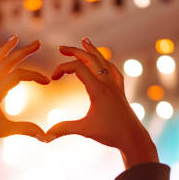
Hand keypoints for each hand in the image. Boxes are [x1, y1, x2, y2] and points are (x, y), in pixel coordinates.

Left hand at [0, 36, 48, 150]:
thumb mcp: (5, 131)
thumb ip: (26, 130)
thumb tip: (46, 137)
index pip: (17, 75)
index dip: (34, 75)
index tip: (48, 82)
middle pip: (7, 62)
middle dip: (23, 51)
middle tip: (38, 42)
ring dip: (6, 49)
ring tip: (15, 38)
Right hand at [46, 37, 158, 168]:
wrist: (133, 138)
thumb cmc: (110, 134)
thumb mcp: (85, 130)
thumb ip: (64, 129)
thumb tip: (45, 136)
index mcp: (98, 89)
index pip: (78, 67)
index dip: (62, 68)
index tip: (52, 79)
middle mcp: (107, 83)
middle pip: (90, 58)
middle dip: (74, 51)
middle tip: (61, 48)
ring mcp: (115, 86)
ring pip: (103, 61)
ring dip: (92, 50)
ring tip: (84, 41)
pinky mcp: (120, 91)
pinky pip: (113, 70)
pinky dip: (105, 62)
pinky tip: (103, 61)